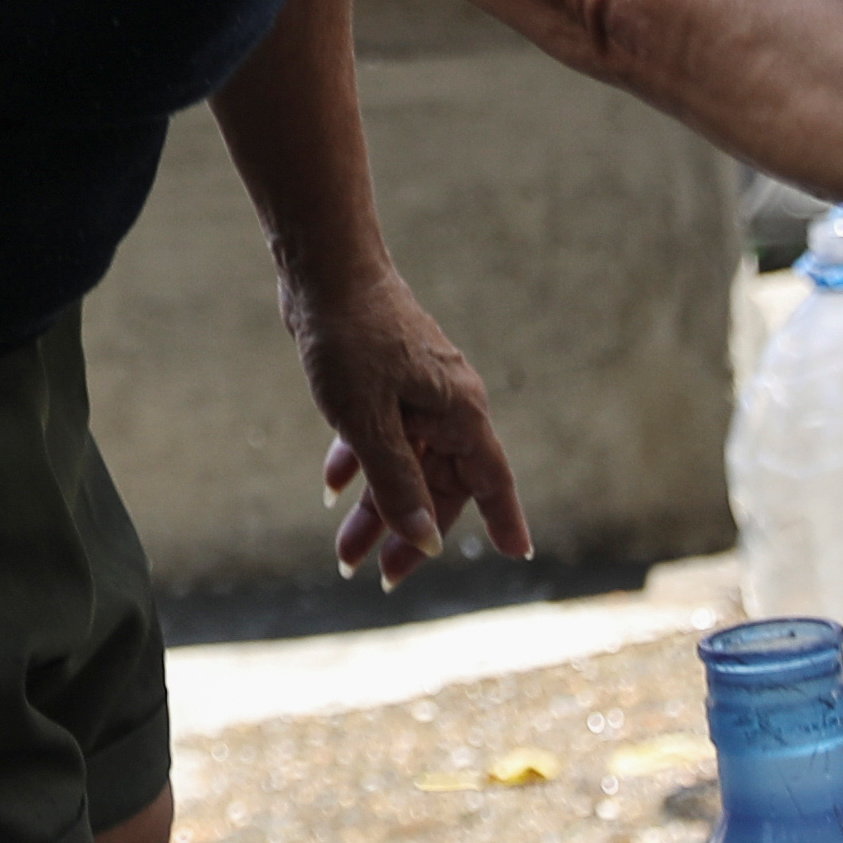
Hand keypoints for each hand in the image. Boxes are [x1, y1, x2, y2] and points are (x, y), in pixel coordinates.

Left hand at [296, 268, 535, 584]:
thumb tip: (427, 541)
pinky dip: (358, 462)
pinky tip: (332, 486)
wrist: (323, 268)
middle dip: (407, 530)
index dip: (505, 519)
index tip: (518, 555)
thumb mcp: (369, 422)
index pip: (491, 479)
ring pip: (404, 464)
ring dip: (376, 507)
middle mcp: (446, 404)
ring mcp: (415, 391)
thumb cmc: (350, 339)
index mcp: (460, 411)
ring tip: (343, 551)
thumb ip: (397, 484)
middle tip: (374, 574)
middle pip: (439, 483)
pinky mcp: (383, 380)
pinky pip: (380, 435)